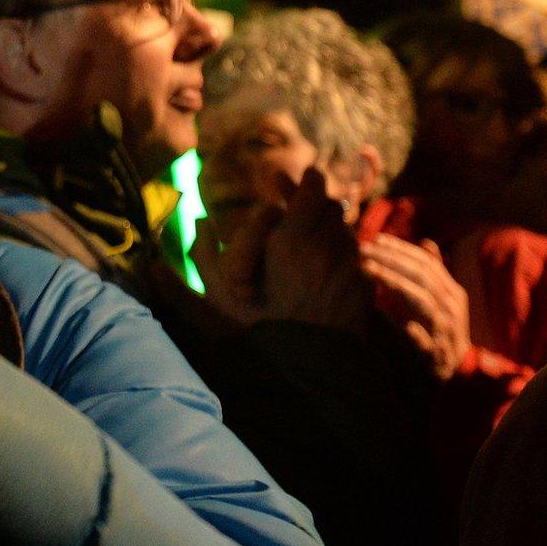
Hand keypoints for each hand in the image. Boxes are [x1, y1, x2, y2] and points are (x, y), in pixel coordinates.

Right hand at [195, 169, 370, 332]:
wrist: (310, 372)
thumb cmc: (262, 334)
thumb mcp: (221, 300)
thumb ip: (201, 261)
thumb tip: (182, 236)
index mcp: (291, 243)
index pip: (312, 192)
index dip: (309, 180)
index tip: (305, 173)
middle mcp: (326, 248)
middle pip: (332, 208)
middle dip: (317, 202)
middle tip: (303, 202)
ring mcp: (350, 267)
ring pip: (345, 232)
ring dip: (330, 229)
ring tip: (313, 238)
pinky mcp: (364, 288)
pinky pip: (355, 260)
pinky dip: (342, 258)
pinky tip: (328, 270)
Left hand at [361, 235, 471, 378]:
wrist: (456, 368)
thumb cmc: (442, 329)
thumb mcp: (441, 299)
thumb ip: (434, 273)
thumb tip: (427, 243)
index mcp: (452, 293)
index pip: (428, 264)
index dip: (403, 249)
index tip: (377, 239)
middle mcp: (452, 308)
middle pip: (422, 277)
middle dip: (391, 260)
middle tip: (364, 249)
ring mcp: (447, 331)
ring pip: (423, 302)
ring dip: (395, 283)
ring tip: (369, 270)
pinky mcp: (438, 356)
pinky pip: (429, 343)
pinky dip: (418, 334)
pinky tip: (406, 326)